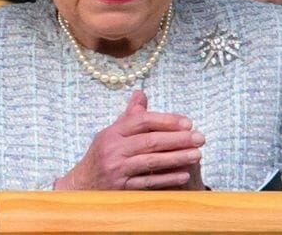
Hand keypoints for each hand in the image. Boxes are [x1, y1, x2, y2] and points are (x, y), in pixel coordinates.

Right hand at [54, 90, 204, 189]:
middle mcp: (113, 149)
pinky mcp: (121, 188)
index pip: (142, 121)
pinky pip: (148, 182)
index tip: (188, 123)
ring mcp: (117, 169)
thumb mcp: (111, 134)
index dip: (166, 120)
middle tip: (200, 138)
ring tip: (197, 154)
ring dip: (177, 157)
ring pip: (151, 161)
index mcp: (112, 133)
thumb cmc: (102, 156)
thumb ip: (129, 116)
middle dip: (178, 139)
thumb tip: (141, 93)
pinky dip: (167, 178)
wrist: (82, 185)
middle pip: (150, 141)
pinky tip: (184, 174)